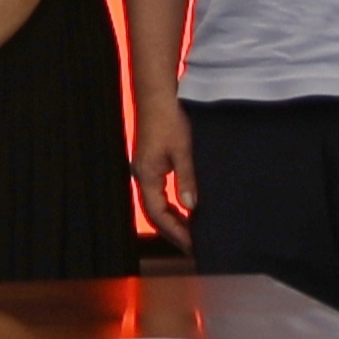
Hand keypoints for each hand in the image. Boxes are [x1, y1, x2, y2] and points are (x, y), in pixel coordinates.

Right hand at [130, 95, 195, 251]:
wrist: (158, 93)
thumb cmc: (169, 118)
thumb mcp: (183, 150)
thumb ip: (186, 179)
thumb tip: (191, 206)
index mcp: (147, 174)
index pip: (158, 214)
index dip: (176, 232)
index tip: (194, 246)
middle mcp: (143, 174)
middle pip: (155, 212)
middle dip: (174, 231)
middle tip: (194, 246)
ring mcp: (147, 167)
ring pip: (157, 202)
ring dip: (174, 218)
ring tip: (193, 231)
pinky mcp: (153, 160)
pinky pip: (160, 191)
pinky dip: (172, 204)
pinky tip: (187, 206)